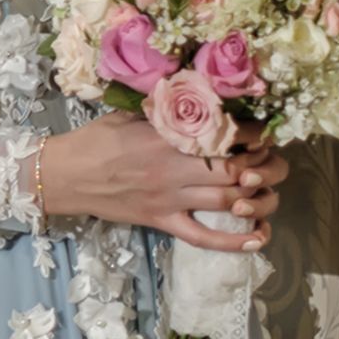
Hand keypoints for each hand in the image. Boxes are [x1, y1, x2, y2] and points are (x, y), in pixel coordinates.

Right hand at [37, 113, 286, 251]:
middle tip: (273, 162)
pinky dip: (232, 241)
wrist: (65, 174)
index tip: (264, 133)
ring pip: (227, 201)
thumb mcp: (129, 113)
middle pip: (235, 170)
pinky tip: (257, 239)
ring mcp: (169, 198)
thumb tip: (197, 96)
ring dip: (256, 198)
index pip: (224, 135)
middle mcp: (174, 168)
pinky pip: (202, 236)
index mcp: (167, 136)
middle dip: (264, 167)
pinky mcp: (161, 221)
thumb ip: (165, 108)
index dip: (253, 136)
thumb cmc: (95, 139)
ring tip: (266, 190)